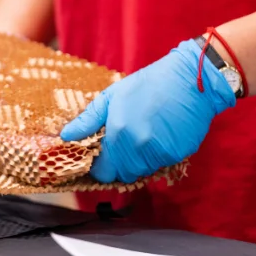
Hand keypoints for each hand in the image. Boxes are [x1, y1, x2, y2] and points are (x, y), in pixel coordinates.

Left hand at [60, 39, 236, 182]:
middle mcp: (138, 148)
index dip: (100, 167)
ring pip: (142, 171)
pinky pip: (160, 165)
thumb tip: (65, 136)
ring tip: (141, 136)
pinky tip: (159, 136)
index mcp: (118, 133)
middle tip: (122, 144)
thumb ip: (88, 120)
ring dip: (138, 161)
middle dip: (119, 164)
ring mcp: (159, 153)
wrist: (190, 80)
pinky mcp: (177, 154)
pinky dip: (156, 156)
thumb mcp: (112, 97)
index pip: (103, 171)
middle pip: (123, 174)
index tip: (102, 156)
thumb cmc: (147, 84)